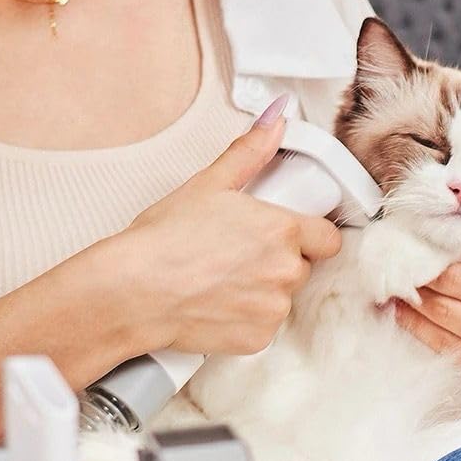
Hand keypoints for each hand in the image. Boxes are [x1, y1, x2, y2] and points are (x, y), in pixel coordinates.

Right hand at [94, 99, 341, 357]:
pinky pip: (263, 326)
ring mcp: (272, 309)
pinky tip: (216, 304)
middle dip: (280, 260)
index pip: (328, 237)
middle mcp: (286, 272)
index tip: (291, 233)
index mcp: (282, 231)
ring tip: (222, 279)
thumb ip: (249, 152)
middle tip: (240, 254)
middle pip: (302, 266)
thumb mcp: (208, 185)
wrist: (132, 292)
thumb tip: (276, 119)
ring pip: (282, 297)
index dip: (310, 234)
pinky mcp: (257, 340)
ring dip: (263, 290)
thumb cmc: (163, 240)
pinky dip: (246, 318)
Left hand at [394, 250, 460, 444]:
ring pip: (443, 312)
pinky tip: (398, 314)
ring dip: (409, 297)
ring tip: (390, 284)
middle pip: (454, 279)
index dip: (447, 240)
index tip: (420, 234)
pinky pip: (445, 345)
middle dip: (419, 269)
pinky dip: (415, 328)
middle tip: (396, 260)